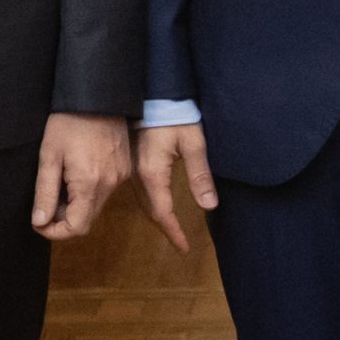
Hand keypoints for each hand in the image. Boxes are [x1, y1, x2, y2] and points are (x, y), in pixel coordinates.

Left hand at [32, 112, 131, 239]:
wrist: (97, 95)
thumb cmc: (68, 122)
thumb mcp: (49, 156)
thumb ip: (45, 192)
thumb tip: (40, 221)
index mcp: (90, 183)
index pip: (76, 227)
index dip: (55, 232)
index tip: (39, 222)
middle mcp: (110, 184)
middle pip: (87, 219)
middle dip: (63, 219)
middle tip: (45, 203)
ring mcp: (120, 176)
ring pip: (96, 206)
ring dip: (76, 205)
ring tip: (59, 185)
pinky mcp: (125, 168)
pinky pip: (105, 191)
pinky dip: (88, 192)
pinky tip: (75, 174)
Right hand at [133, 123, 216, 252]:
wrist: (154, 91)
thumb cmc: (175, 114)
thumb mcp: (193, 143)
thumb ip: (200, 176)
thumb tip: (209, 205)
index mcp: (152, 173)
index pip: (163, 212)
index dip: (174, 232)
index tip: (184, 248)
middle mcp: (137, 175)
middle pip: (150, 210)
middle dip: (165, 228)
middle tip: (180, 242)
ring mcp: (131, 167)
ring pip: (142, 201)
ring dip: (157, 216)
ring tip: (171, 227)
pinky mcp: (131, 159)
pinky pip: (139, 190)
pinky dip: (150, 203)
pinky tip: (157, 203)